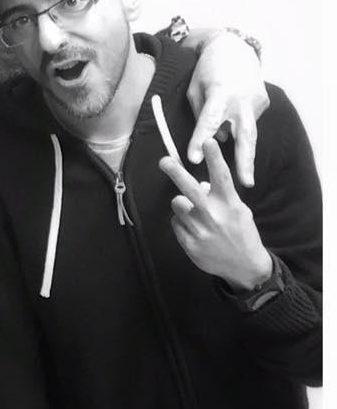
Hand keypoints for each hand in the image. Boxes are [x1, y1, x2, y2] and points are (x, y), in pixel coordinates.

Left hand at [159, 138, 272, 290]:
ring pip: (177, 204)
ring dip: (182, 205)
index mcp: (229, 205)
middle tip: (164, 161)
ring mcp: (200, 230)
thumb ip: (220, 196)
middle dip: (176, 173)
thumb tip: (200, 185)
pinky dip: (183, 223)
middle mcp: (213, 215)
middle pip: (190, 189)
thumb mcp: (238, 211)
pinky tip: (196, 230)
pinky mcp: (189, 243)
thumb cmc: (241, 233)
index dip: (214, 158)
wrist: (245, 267)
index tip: (208, 141)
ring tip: (194, 213)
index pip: (221, 177)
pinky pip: (176, 222)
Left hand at [186, 30, 267, 185]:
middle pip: (244, 134)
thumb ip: (202, 115)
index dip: (200, 140)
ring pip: (249, 133)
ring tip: (245, 178)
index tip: (193, 158)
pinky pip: (247, 122)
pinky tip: (232, 123)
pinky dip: (239, 128)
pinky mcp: (264, 102)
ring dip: (246, 155)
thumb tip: (212, 140)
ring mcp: (256, 101)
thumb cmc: (206, 71)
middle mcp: (241, 98)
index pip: (208, 121)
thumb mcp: (195, 89)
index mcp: (219, 92)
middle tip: (245, 183)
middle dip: (244, 160)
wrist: (232, 48)